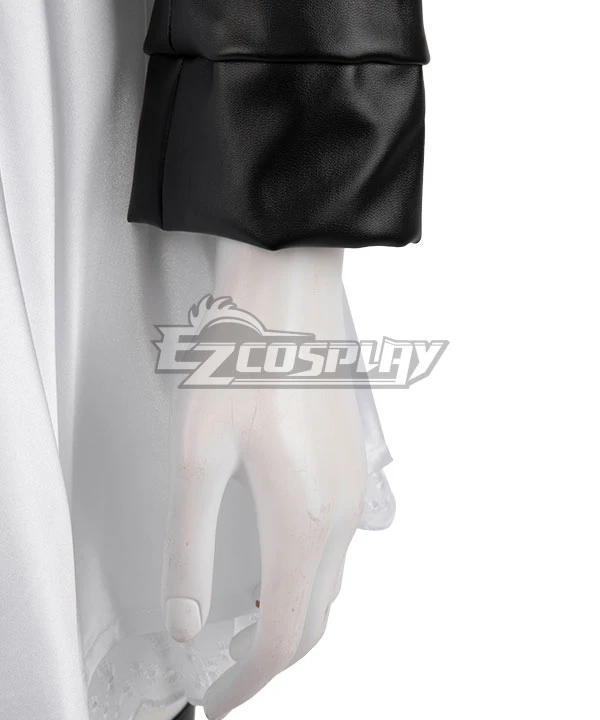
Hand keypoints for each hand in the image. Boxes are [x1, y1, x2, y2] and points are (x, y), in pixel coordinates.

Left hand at [163, 382, 366, 719]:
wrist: (289, 301)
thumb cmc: (243, 365)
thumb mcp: (199, 458)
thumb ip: (191, 546)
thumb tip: (188, 617)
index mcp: (302, 519)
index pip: (282, 633)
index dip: (250, 678)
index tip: (219, 696)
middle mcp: (341, 515)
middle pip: (315, 618)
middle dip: (273, 658)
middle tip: (228, 672)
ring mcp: (353, 491)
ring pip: (330, 586)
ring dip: (291, 619)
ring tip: (243, 628)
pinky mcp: (352, 470)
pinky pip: (338, 548)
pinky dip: (308, 580)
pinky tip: (276, 566)